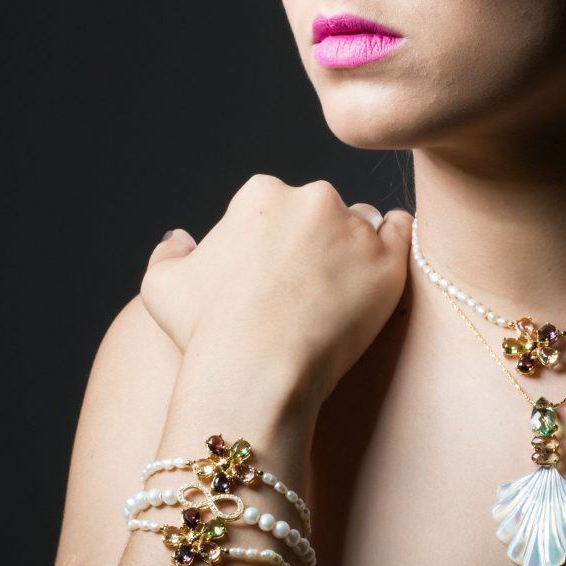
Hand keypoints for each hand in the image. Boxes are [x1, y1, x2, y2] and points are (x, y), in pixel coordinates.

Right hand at [139, 174, 411, 404]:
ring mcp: (355, 229)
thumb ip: (169, 253)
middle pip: (322, 210)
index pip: (279, 204)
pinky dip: (394, 243)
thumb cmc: (206, 331)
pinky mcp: (388, 262)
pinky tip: (380, 267)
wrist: (256, 370)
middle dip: (317, 240)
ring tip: (343, 289)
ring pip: (363, 224)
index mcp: (261, 194)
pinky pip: (402, 234)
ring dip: (355, 246)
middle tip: (310, 288)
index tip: (276, 274)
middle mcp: (312, 198)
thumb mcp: (163, 286)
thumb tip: (179, 239)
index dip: (277, 239)